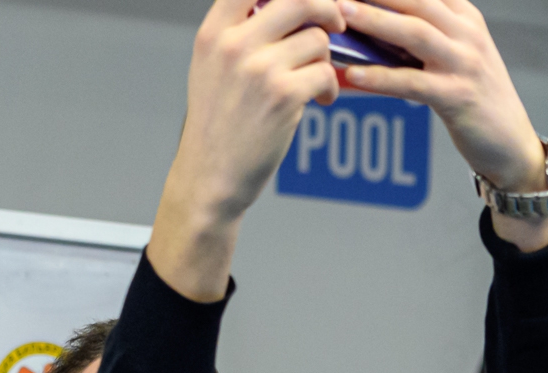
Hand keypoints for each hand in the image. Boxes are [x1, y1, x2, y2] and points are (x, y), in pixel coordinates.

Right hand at [150, 0, 343, 298]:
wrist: (210, 179)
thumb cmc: (217, 125)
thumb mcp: (213, 68)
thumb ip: (241, 31)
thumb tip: (294, 3)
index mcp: (214, 33)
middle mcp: (233, 45)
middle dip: (327, 8)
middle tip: (337, 23)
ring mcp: (258, 69)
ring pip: (318, 38)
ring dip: (326, 59)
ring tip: (316, 81)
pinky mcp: (283, 95)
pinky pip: (326, 71)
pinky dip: (330, 87)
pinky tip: (322, 101)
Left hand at [333, 0, 544, 189]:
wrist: (509, 140)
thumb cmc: (472, 96)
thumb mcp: (456, 54)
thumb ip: (426, 35)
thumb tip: (372, 27)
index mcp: (466, 17)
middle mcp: (468, 33)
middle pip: (419, 1)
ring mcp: (464, 63)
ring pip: (416, 33)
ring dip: (376, 21)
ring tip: (342, 15)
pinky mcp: (456, 96)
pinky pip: (412, 83)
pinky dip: (380, 78)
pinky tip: (353, 75)